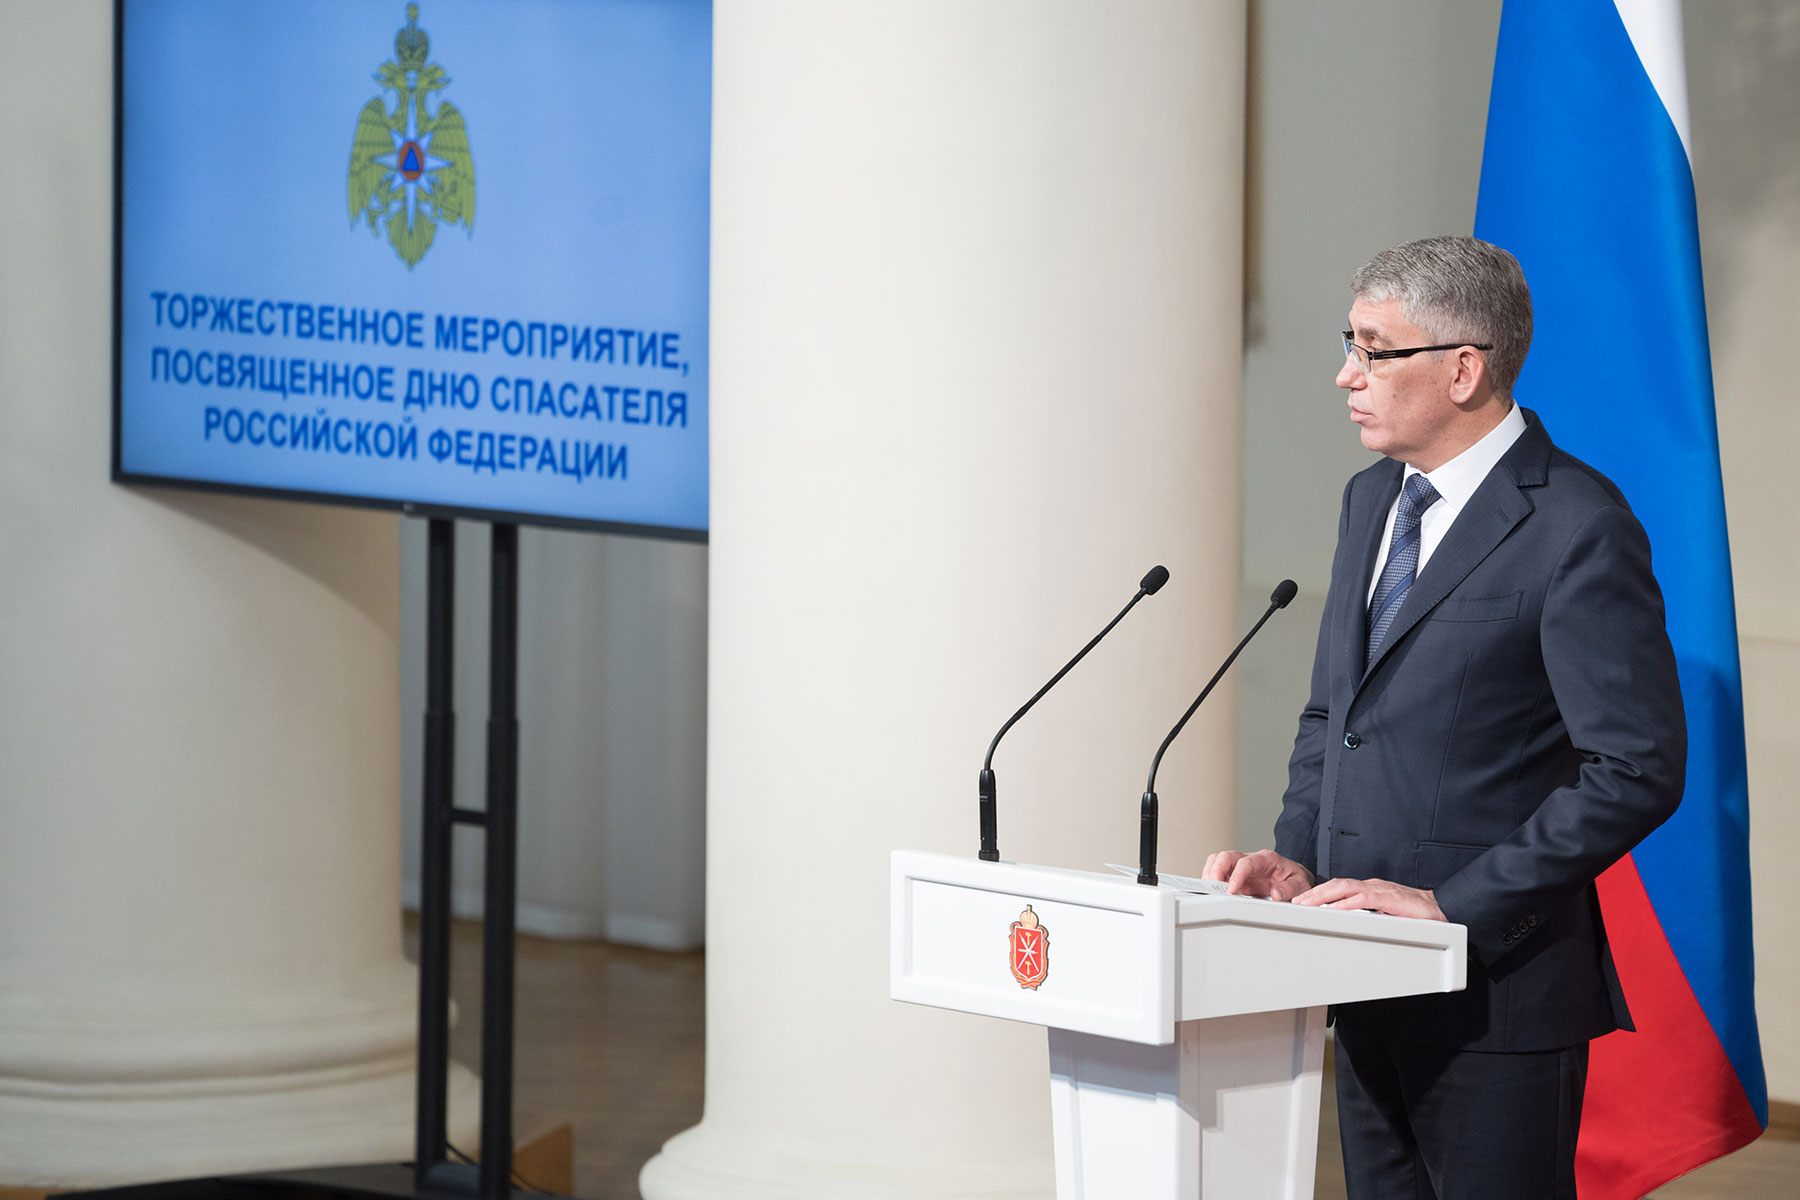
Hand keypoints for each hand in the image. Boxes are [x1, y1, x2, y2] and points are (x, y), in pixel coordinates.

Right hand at [1201, 848, 1314, 900]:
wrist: (1295, 880)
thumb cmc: (1296, 880)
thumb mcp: (1299, 884)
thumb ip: (1289, 889)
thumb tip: (1275, 894)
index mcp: (1266, 859)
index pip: (1246, 862)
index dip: (1237, 875)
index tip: (1232, 890)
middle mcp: (1251, 860)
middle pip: (1226, 857)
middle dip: (1216, 870)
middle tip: (1214, 888)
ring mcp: (1241, 867)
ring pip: (1218, 861)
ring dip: (1211, 874)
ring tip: (1212, 890)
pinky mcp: (1235, 876)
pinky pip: (1218, 872)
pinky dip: (1212, 880)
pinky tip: (1214, 891)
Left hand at [1292, 876, 1445, 920]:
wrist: (1440, 909)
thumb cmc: (1413, 913)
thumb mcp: (1384, 914)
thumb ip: (1367, 915)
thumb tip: (1346, 924)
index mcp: (1369, 889)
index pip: (1339, 887)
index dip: (1319, 893)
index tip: (1303, 901)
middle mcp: (1371, 886)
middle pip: (1337, 884)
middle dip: (1314, 893)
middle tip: (1297, 902)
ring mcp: (1379, 890)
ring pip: (1345, 888)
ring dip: (1323, 896)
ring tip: (1308, 904)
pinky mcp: (1389, 898)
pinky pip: (1363, 899)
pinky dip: (1345, 904)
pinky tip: (1333, 910)